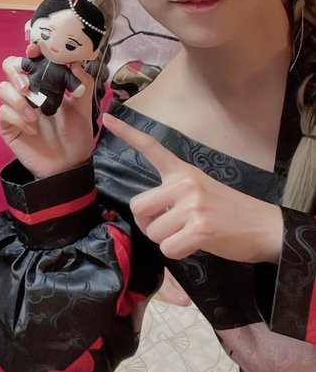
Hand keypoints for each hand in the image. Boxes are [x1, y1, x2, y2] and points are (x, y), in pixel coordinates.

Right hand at [0, 55, 95, 179]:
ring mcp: (16, 109)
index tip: (35, 51)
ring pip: (2, 88)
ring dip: (18, 99)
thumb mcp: (84, 108)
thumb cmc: (76, 135)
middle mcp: (28, 92)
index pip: (30, 60)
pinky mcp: (8, 126)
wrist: (70, 165)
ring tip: (35, 115)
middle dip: (16, 72)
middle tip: (28, 86)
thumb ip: (83, 84)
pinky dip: (17, 117)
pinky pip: (3, 113)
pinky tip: (32, 129)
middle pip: (8, 67)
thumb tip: (75, 62)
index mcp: (45, 83)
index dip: (30, 52)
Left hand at [103, 113, 283, 263]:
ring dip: (166, 241)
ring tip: (189, 234)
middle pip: (138, 207)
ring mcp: (193, 206)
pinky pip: (168, 249)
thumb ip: (173, 194)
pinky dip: (178, 253)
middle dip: (148, 224)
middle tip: (170, 227)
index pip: (151, 148)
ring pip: (153, 232)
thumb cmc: (229, 212)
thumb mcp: (201, 189)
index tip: (107, 118)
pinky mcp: (201, 229)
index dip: (127, 134)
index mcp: (183, 172)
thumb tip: (149, 214)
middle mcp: (185, 184)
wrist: (265, 226)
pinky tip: (197, 244)